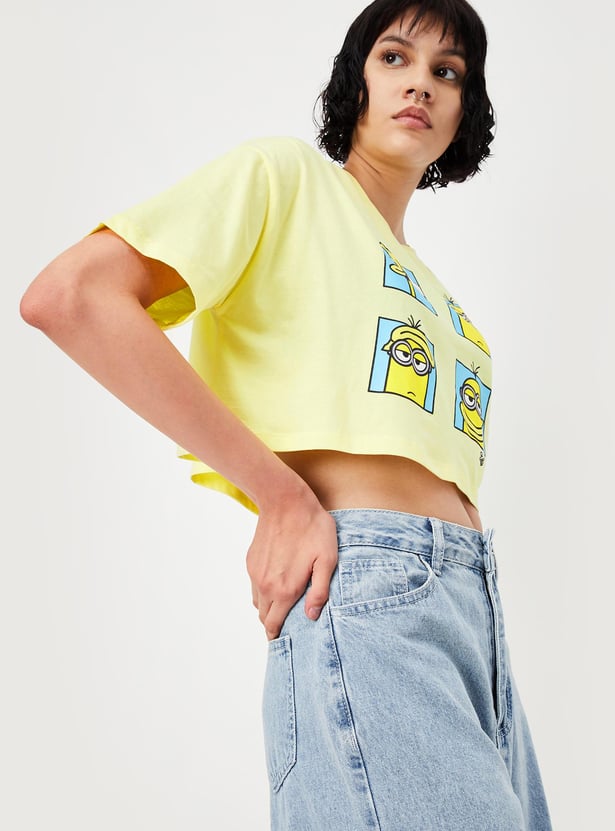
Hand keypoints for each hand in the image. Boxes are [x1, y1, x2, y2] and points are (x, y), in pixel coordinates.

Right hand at [246, 488, 338, 639]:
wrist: (285, 501)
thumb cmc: (313, 528)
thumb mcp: (327, 559)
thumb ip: (319, 591)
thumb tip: (311, 616)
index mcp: (284, 589)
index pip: (274, 625)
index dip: (278, 636)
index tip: (285, 641)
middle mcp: (265, 585)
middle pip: (263, 617)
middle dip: (274, 624)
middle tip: (288, 625)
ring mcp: (255, 572)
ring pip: (258, 602)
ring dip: (268, 607)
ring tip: (284, 604)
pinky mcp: (251, 561)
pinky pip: (255, 585)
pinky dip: (264, 590)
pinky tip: (279, 581)